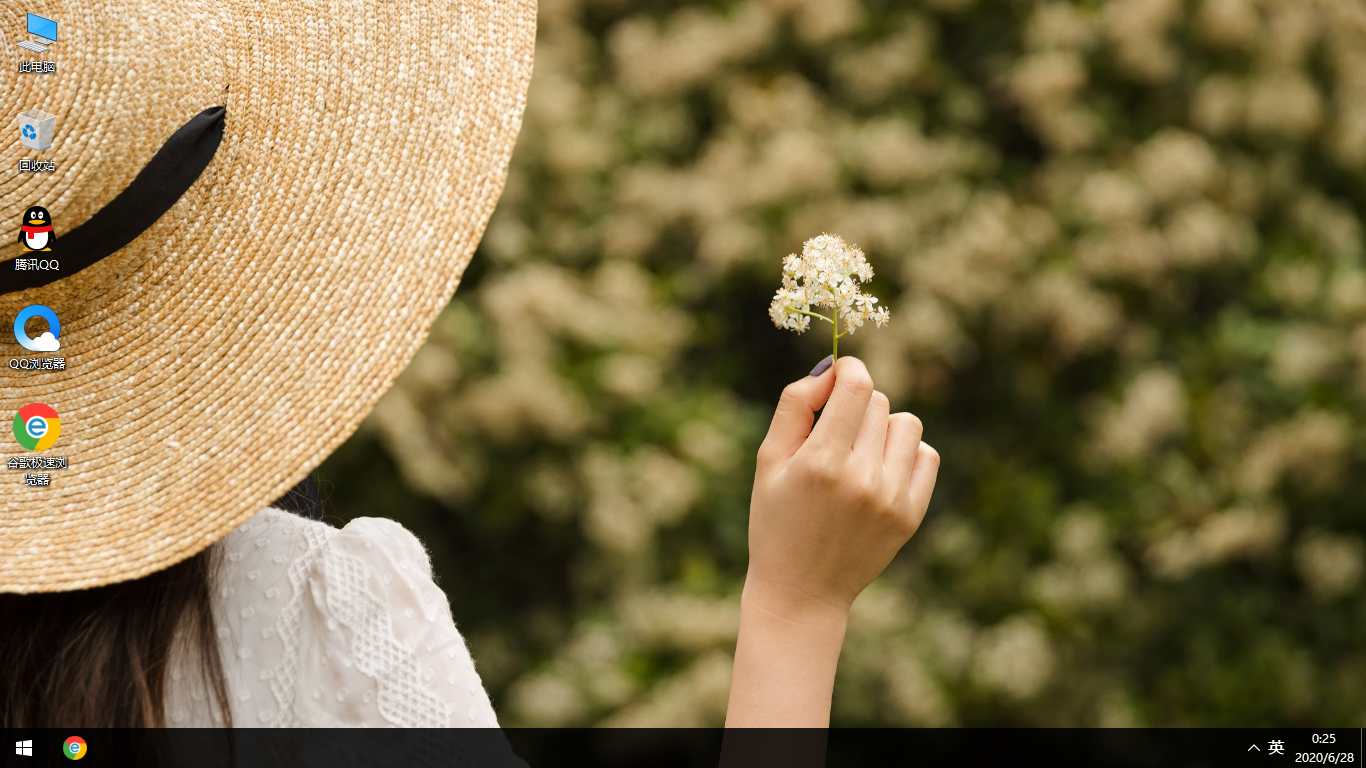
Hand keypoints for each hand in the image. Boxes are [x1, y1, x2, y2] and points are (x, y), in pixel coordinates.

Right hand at [746, 355, 938, 619]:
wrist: (802, 591)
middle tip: (834, 433)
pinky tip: (880, 470)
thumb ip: (795, 405)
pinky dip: (906, 454)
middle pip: (878, 402)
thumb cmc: (775, 520)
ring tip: (859, 452)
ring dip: (883, 427)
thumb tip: (830, 369)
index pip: (857, 385)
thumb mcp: (768, 460)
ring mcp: (892, 498)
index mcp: (821, 461)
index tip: (838, 375)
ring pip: (907, 424)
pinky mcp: (911, 514)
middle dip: (855, 405)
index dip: (848, 368)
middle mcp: (862, 478)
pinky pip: (927, 455)